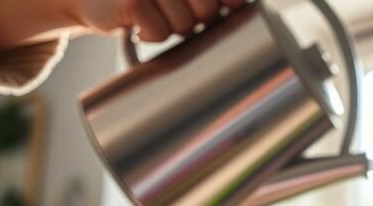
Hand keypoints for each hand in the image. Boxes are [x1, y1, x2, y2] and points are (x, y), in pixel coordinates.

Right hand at [76, 0, 247, 41]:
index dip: (228, 2)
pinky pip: (161, 33)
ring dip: (173, 28)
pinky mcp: (132, 1)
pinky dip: (151, 36)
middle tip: (178, 14)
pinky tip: (138, 25)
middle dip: (198, 19)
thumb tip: (239, 4)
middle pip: (207, 7)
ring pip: (185, 23)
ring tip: (155, 16)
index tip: (228, 8)